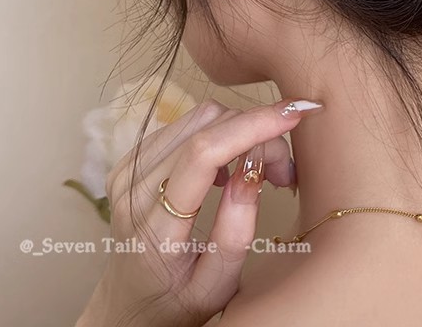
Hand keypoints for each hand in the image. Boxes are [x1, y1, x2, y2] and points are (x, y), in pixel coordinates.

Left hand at [76, 96, 323, 326]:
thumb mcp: (217, 285)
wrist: (129, 305)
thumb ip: (235, 231)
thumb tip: (254, 171)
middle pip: (206, 128)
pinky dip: (222, 133)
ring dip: (242, 130)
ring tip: (260, 168)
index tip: (293, 116)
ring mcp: (128, 169)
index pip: (203, 154)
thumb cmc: (178, 301)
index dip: (252, 126)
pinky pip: (188, 124)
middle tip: (284, 171)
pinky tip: (231, 165)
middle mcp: (133, 189)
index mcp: (153, 227)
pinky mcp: (132, 158)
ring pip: (199, 117)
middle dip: (258, 133)